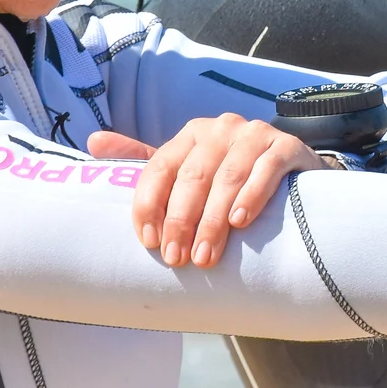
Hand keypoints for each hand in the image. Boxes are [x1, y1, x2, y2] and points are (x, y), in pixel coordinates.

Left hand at [88, 113, 329, 268]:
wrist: (292, 172)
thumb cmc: (231, 177)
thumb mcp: (187, 167)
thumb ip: (145, 160)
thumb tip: (93, 141)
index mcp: (191, 134)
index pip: (160, 166)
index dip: (150, 205)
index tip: (148, 243)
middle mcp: (222, 128)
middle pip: (193, 176)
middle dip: (182, 221)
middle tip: (178, 259)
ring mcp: (256, 134)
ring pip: (227, 177)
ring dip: (213, 220)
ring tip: (206, 256)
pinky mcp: (286, 147)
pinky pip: (266, 170)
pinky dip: (252, 195)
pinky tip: (240, 221)